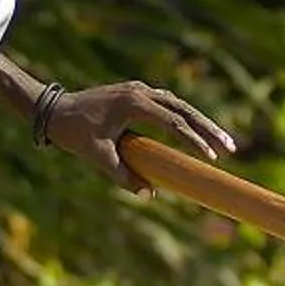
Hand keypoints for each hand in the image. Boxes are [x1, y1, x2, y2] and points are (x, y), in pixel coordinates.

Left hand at [43, 80, 238, 193]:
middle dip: (209, 129)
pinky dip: (184, 117)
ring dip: (200, 122)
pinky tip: (195, 131)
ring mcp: (139, 91)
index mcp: (135, 104)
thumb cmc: (74, 132)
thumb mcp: (98, 157)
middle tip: (231, 147)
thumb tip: (149, 194)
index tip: (211, 157)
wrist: (53, 110)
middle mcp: (141, 93)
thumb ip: (124, 176)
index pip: (174, 123)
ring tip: (220, 141)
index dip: (194, 140)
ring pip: (179, 104)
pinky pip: (167, 104)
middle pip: (185, 109)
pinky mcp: (135, 94)